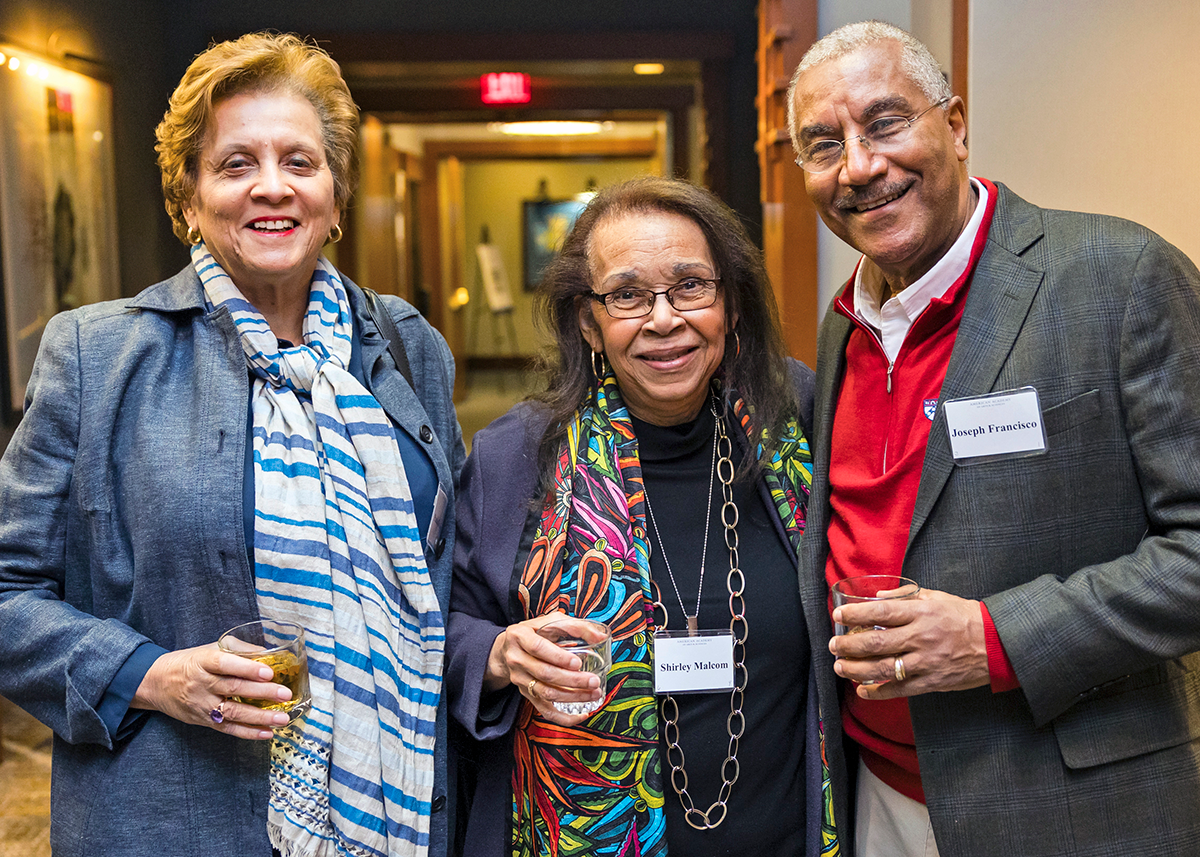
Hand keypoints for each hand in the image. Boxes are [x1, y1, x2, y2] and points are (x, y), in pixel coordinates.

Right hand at [131, 642, 292, 739]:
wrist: (156, 683)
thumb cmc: (190, 662)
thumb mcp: (210, 648)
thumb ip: (239, 649)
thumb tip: (269, 653)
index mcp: (204, 662)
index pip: (226, 664)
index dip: (247, 668)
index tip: (268, 672)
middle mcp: (202, 684)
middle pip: (234, 688)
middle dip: (262, 692)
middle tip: (285, 694)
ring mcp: (203, 705)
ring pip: (233, 712)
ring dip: (260, 717)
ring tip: (282, 718)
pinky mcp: (204, 721)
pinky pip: (228, 729)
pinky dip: (248, 732)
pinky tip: (267, 733)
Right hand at [485, 612, 602, 725]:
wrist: (507, 649)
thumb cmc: (534, 633)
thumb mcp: (549, 621)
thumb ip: (574, 626)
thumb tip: (599, 636)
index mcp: (520, 636)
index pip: (538, 648)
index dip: (558, 657)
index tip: (577, 663)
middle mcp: (517, 659)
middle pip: (544, 674)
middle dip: (572, 680)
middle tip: (593, 681)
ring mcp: (520, 679)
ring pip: (546, 693)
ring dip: (573, 697)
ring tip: (594, 694)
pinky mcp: (526, 694)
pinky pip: (544, 710)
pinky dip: (564, 717)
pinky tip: (581, 715)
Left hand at [828, 588, 989, 699]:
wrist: (996, 643)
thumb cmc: (963, 617)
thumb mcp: (935, 597)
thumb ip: (904, 596)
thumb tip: (876, 597)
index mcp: (920, 613)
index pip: (880, 612)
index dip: (855, 614)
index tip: (838, 615)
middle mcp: (920, 637)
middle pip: (876, 642)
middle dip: (849, 644)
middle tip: (834, 644)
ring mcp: (926, 662)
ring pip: (883, 668)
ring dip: (856, 669)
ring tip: (840, 667)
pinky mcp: (932, 682)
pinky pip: (900, 690)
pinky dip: (879, 692)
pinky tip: (863, 691)